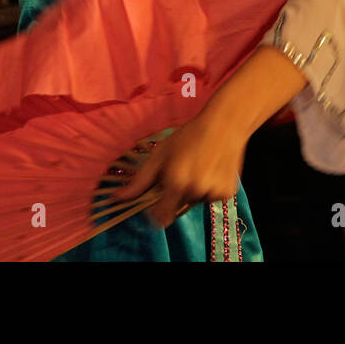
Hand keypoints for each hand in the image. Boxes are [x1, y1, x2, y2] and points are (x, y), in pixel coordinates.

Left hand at [110, 108, 246, 227]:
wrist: (225, 124)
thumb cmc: (188, 136)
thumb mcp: (160, 154)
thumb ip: (140, 180)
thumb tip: (116, 198)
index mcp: (176, 183)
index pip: (160, 218)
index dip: (155, 213)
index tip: (155, 200)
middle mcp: (196, 191)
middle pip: (177, 208)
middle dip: (174, 196)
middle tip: (180, 173)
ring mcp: (214, 193)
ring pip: (194, 202)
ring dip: (192, 192)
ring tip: (197, 168)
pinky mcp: (228, 193)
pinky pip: (211, 198)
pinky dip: (209, 189)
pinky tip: (211, 170)